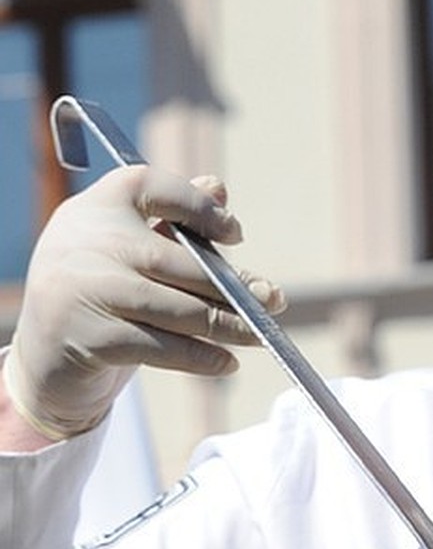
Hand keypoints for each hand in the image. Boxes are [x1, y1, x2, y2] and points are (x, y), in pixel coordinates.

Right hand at [3, 166, 284, 440]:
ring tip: (259, 334)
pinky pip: (163, 347)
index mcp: (99, 205)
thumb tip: (218, 187)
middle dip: (234, 286)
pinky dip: (201, 357)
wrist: (43, 354)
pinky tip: (228, 362)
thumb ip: (168, 217)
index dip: (200, 207)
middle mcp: (88, 240)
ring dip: (229, 325)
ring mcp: (87, 289)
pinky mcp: (92, 337)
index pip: (153, 186)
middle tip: (273, 299)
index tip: (237, 235)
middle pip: (180, 260)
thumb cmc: (99, 292)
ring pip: (179, 308)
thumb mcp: (126, 247)